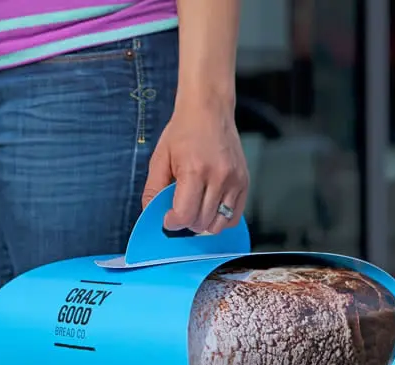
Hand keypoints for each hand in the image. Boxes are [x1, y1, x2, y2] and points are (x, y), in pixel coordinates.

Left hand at [142, 102, 248, 234]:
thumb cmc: (183, 131)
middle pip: (202, 222)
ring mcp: (234, 180)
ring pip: (219, 224)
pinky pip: (234, 216)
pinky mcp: (244, 182)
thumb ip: (153, 189)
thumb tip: (150, 213)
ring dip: (203, 224)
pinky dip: (220, 219)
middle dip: (186, 223)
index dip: (173, 223)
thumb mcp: (159, 158)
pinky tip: (210, 208)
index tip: (167, 218)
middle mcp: (218, 177)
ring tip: (195, 209)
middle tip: (179, 210)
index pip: (185, 215)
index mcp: (194, 170)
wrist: (209, 110)